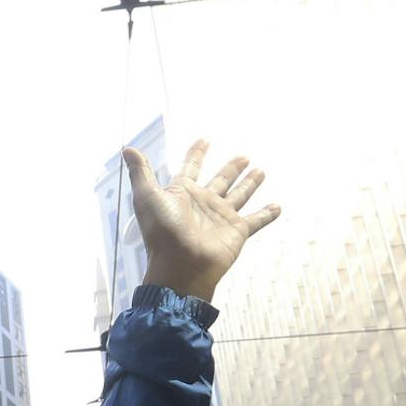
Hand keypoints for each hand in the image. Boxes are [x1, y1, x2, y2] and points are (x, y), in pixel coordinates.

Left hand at [127, 139, 279, 302]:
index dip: (196, 154)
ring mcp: (221, 217)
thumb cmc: (162, 232)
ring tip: (260, 170)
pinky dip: (267, 215)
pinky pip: (256, 221)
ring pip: (239, 195)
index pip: (191, 168)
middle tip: (243, 156)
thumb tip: (127, 149)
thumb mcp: (147, 197)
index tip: (204, 140)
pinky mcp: (237, 231)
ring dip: (250, 184)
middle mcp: (203, 204)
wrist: (181, 265)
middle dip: (231, 168)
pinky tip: (278, 206)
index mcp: (183, 194)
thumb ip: (140, 172)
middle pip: (220, 180)